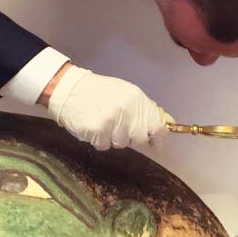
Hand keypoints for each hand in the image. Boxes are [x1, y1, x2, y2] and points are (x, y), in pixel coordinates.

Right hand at [45, 64, 172, 149]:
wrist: (69, 90)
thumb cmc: (100, 92)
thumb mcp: (127, 94)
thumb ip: (146, 109)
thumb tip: (168, 123)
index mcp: (137, 99)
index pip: (157, 126)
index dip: (158, 138)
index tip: (156, 144)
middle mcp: (127, 110)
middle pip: (139, 139)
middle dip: (131, 137)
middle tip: (119, 127)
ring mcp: (111, 122)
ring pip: (121, 144)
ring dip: (113, 138)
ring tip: (103, 124)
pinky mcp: (96, 131)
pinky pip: (104, 146)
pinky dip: (99, 140)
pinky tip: (93, 127)